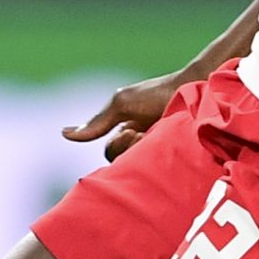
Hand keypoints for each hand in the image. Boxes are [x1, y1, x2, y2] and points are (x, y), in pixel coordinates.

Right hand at [62, 70, 187, 160]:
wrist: (194, 88)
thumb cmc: (157, 94)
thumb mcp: (122, 104)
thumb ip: (97, 122)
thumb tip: (64, 134)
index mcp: (128, 133)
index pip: (112, 153)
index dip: (118, 146)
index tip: (131, 132)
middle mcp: (142, 144)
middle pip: (123, 162)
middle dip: (128, 148)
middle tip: (140, 134)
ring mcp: (158, 150)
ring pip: (137, 166)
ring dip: (141, 151)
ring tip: (152, 136)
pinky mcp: (175, 157)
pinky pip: (158, 171)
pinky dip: (157, 157)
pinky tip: (165, 142)